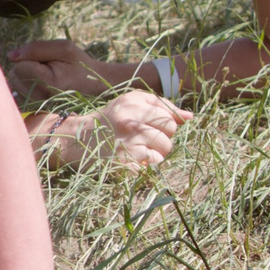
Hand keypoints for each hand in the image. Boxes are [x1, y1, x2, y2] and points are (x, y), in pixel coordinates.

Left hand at [7, 40, 131, 100]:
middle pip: (14, 76)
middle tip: (50, 69)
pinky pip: (17, 95)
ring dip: (26, 78)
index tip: (49, 61)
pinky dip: (24, 88)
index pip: (19, 66)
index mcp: (48, 83)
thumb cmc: (80, 65)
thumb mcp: (64, 49)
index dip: (31, 58)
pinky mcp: (35, 111)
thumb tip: (11, 55)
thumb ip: (36, 48)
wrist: (95, 87)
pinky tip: (39, 87)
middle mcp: (40, 99)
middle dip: (27, 68)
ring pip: (14, 85)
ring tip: (47, 78)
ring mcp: (37, 107)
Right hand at [40, 90, 194, 171]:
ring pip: (163, 152)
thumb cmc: (110, 119)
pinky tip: (131, 160)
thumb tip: (190, 117)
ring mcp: (127, 144)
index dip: (165, 125)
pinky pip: (151, 167)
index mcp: (134, 104)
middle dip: (161, 139)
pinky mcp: (123, 163)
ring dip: (154, 154)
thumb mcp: (131, 103)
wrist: (79, 138)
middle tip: (143, 139)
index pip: (170, 118)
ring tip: (138, 150)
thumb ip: (161, 106)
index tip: (151, 127)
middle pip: (169, 135)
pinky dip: (145, 166)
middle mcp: (131, 122)